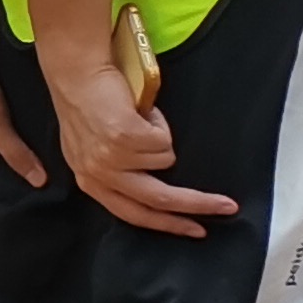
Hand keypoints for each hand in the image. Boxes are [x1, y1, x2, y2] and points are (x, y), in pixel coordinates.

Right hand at [0, 58, 49, 217]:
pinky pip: (5, 143)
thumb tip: (38, 179)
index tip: (9, 228)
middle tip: (36, 202)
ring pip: (0, 162)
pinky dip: (19, 148)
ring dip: (16, 169)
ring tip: (42, 175)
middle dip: (11, 194)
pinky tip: (35, 145)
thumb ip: (17, 154)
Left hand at [45, 55, 238, 239]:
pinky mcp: (124, 138)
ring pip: (165, 159)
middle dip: (197, 205)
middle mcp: (99, 175)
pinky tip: (138, 109)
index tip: (196, 229)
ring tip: (139, 118)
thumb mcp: (93, 149)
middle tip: (227, 206)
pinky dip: (158, 121)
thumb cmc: (87, 104)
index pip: (134, 215)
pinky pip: (163, 138)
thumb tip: (157, 189)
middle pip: (159, 200)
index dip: (169, 224)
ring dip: (160, 137)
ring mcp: (112, 157)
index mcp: (91, 181)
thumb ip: (117, 173)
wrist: (76, 72)